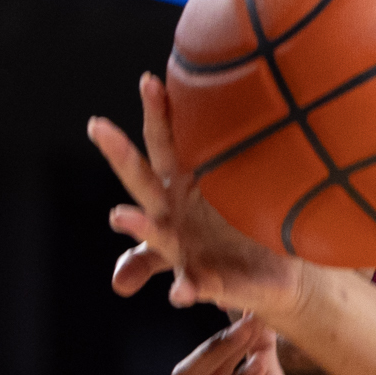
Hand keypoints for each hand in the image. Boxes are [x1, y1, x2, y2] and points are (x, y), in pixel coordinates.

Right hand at [89, 72, 307, 317]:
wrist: (277, 278)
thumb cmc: (246, 227)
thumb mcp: (243, 194)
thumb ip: (239, 160)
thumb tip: (260, 112)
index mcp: (181, 187)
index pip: (164, 143)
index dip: (158, 113)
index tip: (150, 80)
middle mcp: (173, 217)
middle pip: (143, 181)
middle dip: (121, 155)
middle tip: (98, 126)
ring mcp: (185, 250)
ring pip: (156, 236)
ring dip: (139, 226)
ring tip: (121, 216)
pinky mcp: (205, 283)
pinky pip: (194, 286)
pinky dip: (186, 288)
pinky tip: (179, 293)